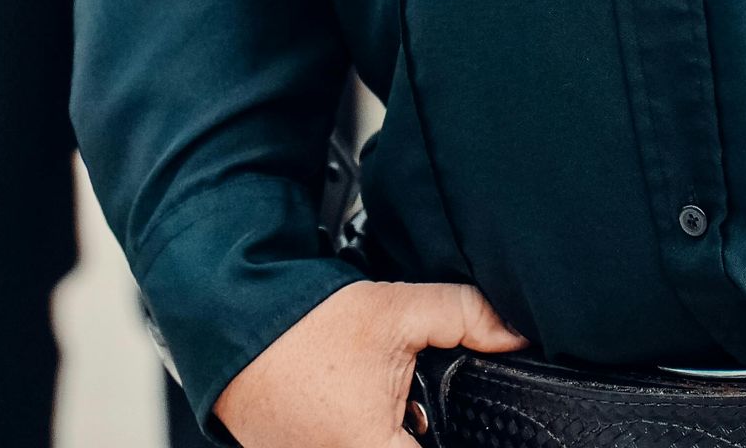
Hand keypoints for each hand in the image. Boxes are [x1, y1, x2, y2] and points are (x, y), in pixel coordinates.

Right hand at [215, 279, 524, 447]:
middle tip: (416, 401)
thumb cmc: (302, 325)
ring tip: (386, 398)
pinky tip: (364, 406)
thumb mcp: (393, 311)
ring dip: (395, 431)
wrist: (231, 322)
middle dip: (424, 428)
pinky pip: (351, 446)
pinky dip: (369, 431)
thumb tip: (514, 333)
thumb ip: (461, 317)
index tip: (446, 415)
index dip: (461, 437)